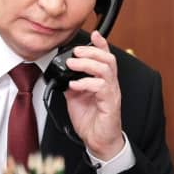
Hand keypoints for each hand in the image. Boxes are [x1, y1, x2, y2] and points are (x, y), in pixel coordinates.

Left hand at [63, 30, 123, 159]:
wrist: (98, 140)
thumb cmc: (91, 120)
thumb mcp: (76, 97)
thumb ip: (72, 83)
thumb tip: (62, 73)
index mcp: (103, 81)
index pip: (106, 58)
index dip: (101, 44)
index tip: (94, 33)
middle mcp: (110, 85)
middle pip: (108, 59)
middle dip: (91, 51)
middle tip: (75, 51)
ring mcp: (111, 94)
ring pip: (106, 70)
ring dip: (87, 64)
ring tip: (72, 63)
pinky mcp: (110, 104)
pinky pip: (101, 88)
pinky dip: (86, 83)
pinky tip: (74, 85)